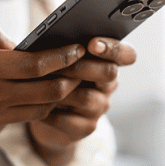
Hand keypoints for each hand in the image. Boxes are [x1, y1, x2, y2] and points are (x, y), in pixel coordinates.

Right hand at [0, 24, 84, 155]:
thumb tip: (15, 43)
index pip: (37, 64)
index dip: (62, 57)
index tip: (77, 50)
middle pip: (47, 91)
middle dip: (69, 80)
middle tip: (75, 70)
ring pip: (38, 110)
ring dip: (52, 97)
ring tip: (56, 84)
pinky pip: (16, 121)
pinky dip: (26, 109)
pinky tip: (21, 99)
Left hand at [28, 37, 136, 165]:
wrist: (42, 111)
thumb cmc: (51, 74)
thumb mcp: (59, 58)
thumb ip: (65, 48)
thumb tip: (57, 37)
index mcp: (108, 62)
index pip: (127, 55)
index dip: (114, 49)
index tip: (92, 44)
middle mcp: (108, 85)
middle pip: (109, 73)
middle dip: (83, 66)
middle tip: (61, 62)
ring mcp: (99, 108)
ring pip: (87, 98)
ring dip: (63, 89)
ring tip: (41, 82)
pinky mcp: (86, 128)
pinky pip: (70, 120)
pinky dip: (51, 112)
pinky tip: (37, 104)